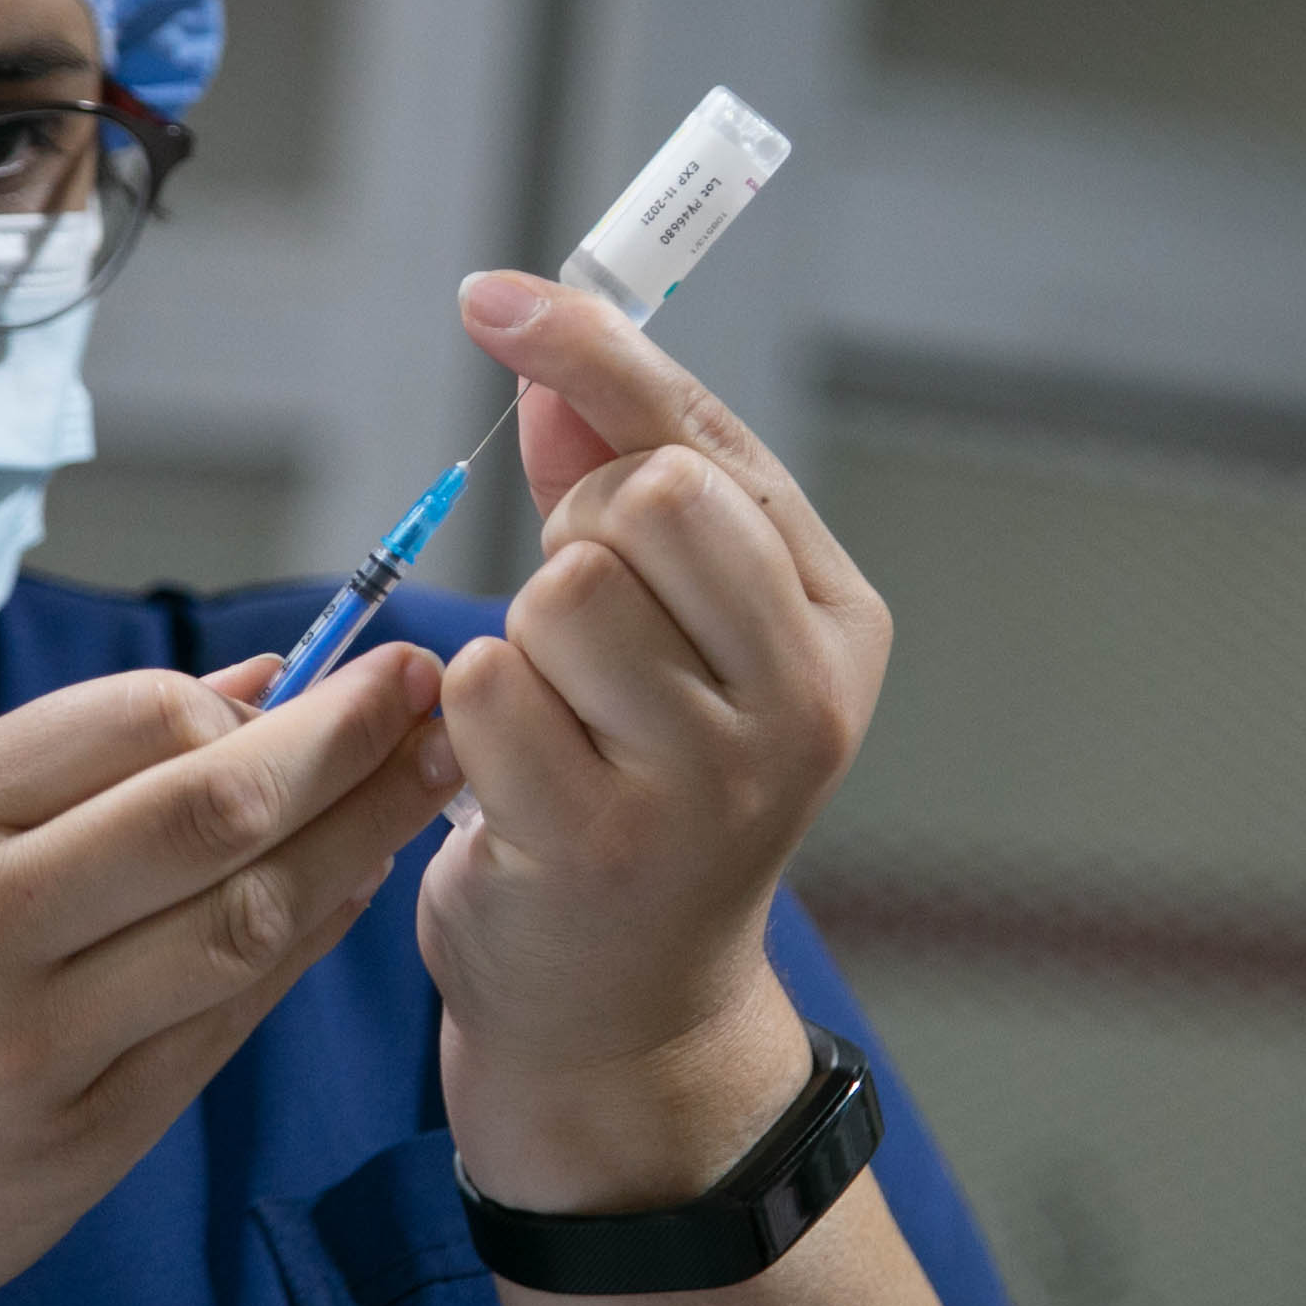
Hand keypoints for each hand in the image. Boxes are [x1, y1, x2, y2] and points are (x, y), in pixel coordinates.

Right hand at [0, 643, 462, 1305]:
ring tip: (428, 786)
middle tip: (434, 693)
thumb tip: (256, 681)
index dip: (262, 697)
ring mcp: (34, 1043)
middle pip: (216, 808)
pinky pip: (226, 1026)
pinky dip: (304, 950)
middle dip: (349, 742)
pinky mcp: (80, 1142)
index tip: (341, 677)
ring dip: (358, 845)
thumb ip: (70, 767)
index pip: (137, 718)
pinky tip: (354, 896)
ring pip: (246, 921)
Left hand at [427, 271, 891, 1211]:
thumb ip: (614, 481)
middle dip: (577, 538)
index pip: (706, 440)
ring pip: (560, 591)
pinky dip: (468, 719)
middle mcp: (801, 697)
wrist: (625, 1008)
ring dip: (519, 642)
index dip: (594, 353)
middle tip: (580, 634)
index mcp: (837, 622)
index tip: (493, 297)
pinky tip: (510, 779)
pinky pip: (486, 686)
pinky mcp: (604, 839)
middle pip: (646, 498)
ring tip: (553, 718)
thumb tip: (544, 352)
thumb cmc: (640, 789)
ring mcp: (712, 776)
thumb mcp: (670, 630)